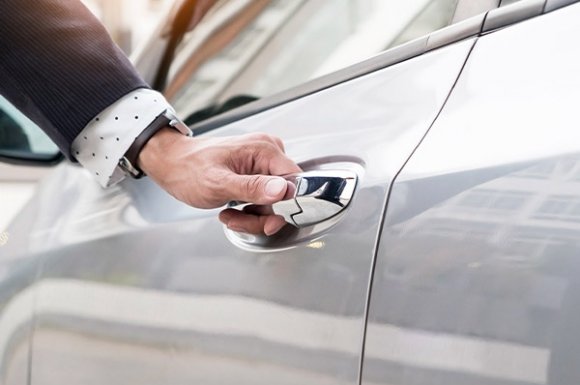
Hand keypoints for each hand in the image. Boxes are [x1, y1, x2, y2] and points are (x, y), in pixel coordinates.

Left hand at [138, 127, 300, 234]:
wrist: (171, 165)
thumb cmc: (188, 169)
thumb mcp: (219, 183)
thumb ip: (253, 187)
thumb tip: (283, 190)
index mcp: (264, 150)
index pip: (296, 182)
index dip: (286, 206)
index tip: (267, 222)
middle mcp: (268, 153)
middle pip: (284, 196)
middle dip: (262, 215)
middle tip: (238, 219)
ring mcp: (262, 164)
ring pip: (274, 202)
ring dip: (253, 216)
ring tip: (230, 215)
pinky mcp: (256, 174)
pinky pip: (263, 199)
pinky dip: (249, 211)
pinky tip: (232, 210)